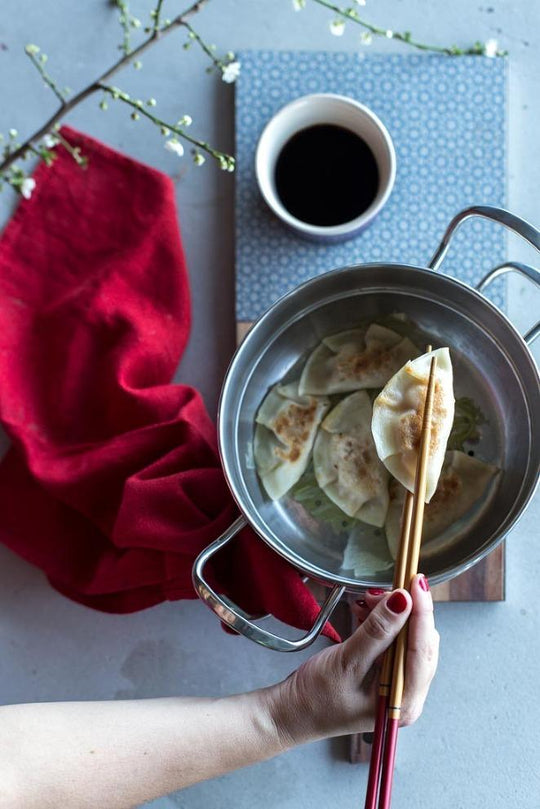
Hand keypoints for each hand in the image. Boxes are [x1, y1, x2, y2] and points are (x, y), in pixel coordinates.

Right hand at [267, 574, 438, 746]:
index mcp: (402, 700)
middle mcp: (406, 695)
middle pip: (420, 642)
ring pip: (407, 638)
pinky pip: (393, 642)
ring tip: (367, 603)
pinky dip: (381, 623)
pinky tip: (365, 614)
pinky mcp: (386, 676)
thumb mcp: (347, 661)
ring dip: (390, 615)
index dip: (422, 612)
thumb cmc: (315, 698)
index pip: (422, 648)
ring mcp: (397, 686)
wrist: (293, 713)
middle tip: (381, 592)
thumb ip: (377, 632)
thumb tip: (402, 602)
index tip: (416, 583)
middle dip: (403, 612)